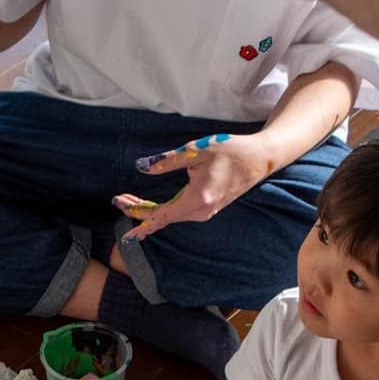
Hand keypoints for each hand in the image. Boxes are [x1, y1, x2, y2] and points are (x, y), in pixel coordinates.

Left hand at [115, 133, 277, 240]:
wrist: (260, 158)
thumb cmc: (231, 150)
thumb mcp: (197, 150)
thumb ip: (168, 161)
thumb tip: (141, 167)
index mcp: (197, 198)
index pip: (161, 215)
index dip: (139, 218)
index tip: (124, 229)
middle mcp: (201, 211)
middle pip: (162, 217)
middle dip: (138, 210)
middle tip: (118, 200)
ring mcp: (205, 212)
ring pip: (170, 216)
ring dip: (148, 210)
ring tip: (127, 200)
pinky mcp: (207, 208)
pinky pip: (179, 213)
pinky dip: (161, 210)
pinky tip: (149, 207)